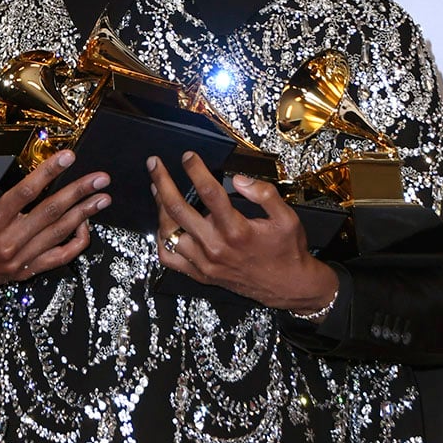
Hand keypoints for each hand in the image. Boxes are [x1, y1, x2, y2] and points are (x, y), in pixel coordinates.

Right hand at [0, 151, 110, 314]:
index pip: (25, 192)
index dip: (48, 172)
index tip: (68, 157)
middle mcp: (8, 242)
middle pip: (51, 212)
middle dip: (79, 192)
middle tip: (100, 178)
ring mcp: (20, 260)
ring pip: (59, 233)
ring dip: (85, 214)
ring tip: (103, 198)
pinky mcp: (26, 271)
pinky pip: (60, 258)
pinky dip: (77, 243)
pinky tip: (87, 225)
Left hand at [147, 151, 336, 315]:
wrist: (288, 286)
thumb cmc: (287, 250)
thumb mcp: (287, 217)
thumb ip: (264, 194)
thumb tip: (239, 179)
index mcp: (237, 230)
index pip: (209, 192)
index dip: (195, 170)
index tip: (188, 156)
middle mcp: (216, 246)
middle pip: (179, 209)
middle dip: (163, 182)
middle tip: (154, 164)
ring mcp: (205, 262)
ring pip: (170, 232)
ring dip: (160, 207)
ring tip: (157, 188)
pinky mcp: (201, 274)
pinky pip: (170, 258)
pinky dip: (162, 240)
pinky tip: (164, 224)